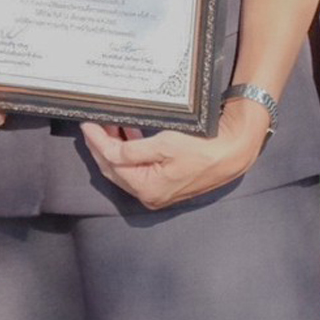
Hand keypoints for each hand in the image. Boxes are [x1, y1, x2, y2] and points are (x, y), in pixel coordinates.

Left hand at [79, 101, 265, 210]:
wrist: (232, 153)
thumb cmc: (202, 148)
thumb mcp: (164, 144)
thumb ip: (132, 149)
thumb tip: (108, 149)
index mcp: (146, 188)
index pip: (112, 162)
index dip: (97, 141)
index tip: (87, 123)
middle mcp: (149, 196)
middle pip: (114, 170)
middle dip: (101, 147)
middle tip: (92, 125)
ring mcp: (157, 192)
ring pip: (125, 170)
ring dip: (115, 149)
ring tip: (108, 126)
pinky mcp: (165, 184)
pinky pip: (139, 170)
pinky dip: (131, 153)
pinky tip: (129, 136)